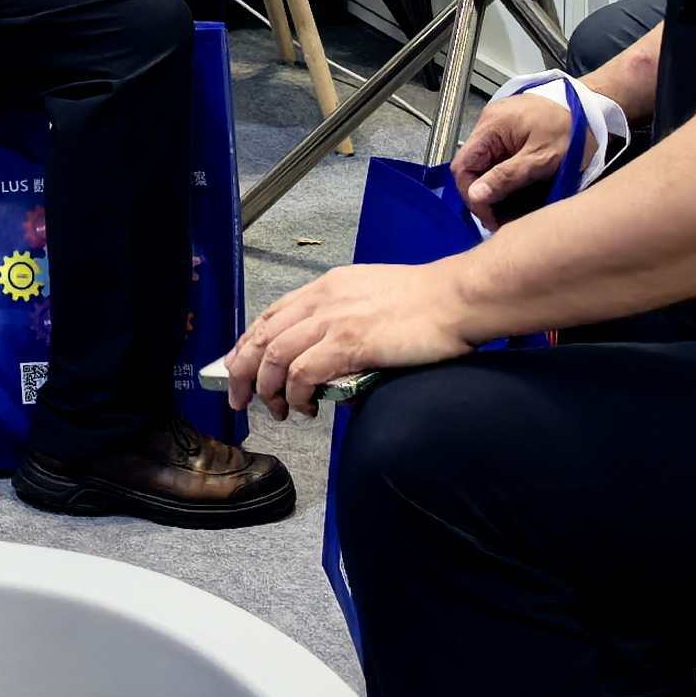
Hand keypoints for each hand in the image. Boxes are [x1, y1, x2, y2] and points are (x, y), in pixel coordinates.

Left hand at [225, 263, 473, 419]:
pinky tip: (306, 407)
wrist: (457, 298)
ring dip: (267, 389)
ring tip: (277, 410)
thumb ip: (345, 321)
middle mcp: (322, 299)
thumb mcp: (372, 299)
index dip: (247, 344)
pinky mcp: (349, 343)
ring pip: (274, 355)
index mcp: (327, 286)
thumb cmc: (427, 303)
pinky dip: (296, 394)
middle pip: (261, 335)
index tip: (239, 367)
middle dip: (242, 371)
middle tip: (241, 399)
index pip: (270, 314)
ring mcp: (334, 320)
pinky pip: (302, 372)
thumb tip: (332, 358)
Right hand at [457, 84, 578, 220]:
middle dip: (483, 196)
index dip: (472, 195)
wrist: (592, 107)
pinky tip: (517, 190)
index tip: (491, 217)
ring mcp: (498, 126)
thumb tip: (475, 196)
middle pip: (471, 167)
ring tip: (512, 208)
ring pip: (483, 164)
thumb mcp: (541, 159)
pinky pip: (496, 158)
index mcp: (491, 126)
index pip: (462, 166)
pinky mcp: (509, 131)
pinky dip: (503, 176)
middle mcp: (488, 123)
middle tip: (502, 218)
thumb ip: (507, 177)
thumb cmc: (571, 129)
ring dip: (494, 188)